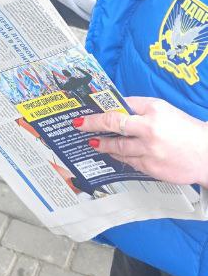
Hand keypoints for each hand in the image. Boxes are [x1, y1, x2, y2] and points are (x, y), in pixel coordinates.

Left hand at [76, 96, 207, 186]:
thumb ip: (139, 107)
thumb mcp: (163, 109)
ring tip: (94, 142)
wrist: (207, 154)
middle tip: (80, 127)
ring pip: (118, 149)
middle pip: (113, 128)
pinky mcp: (151, 168)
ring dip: (103, 145)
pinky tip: (114, 154)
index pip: (118, 111)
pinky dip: (120, 157)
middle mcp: (150, 131)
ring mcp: (150, 152)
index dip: (98, 115)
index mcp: (153, 113)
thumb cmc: (185, 129)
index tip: (84, 117)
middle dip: (93, 127)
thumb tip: (115, 106)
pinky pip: (129, 162)